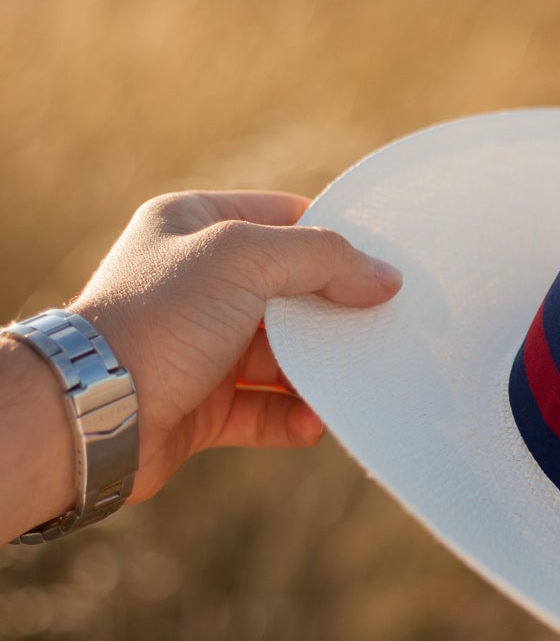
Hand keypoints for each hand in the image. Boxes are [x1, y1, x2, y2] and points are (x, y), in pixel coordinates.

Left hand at [1, 191, 398, 538]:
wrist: (93, 411)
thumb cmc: (157, 320)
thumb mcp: (244, 259)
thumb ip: (321, 258)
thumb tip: (384, 277)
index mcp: (192, 227)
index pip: (280, 218)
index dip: (331, 238)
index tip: (381, 263)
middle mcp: (194, 283)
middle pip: (286, 292)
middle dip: (330, 314)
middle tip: (378, 326)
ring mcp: (198, 346)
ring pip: (279, 357)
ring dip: (315, 373)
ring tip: (349, 382)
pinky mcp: (200, 406)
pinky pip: (261, 410)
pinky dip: (291, 417)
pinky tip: (312, 422)